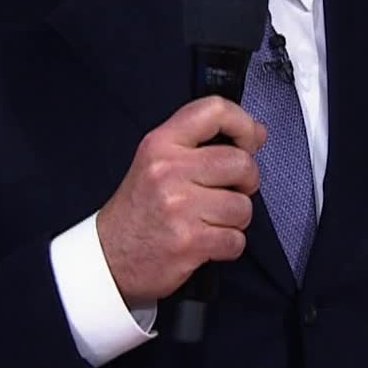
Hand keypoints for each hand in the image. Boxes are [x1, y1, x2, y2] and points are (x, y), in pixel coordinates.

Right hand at [97, 96, 264, 305]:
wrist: (109, 256)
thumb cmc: (139, 209)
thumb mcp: (158, 161)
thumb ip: (203, 143)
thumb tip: (257, 132)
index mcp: (160, 144)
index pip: (214, 110)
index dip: (243, 123)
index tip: (249, 140)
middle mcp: (168, 170)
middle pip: (241, 163)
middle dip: (246, 181)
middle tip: (230, 191)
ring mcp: (179, 206)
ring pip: (243, 206)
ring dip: (234, 219)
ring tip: (210, 220)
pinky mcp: (189, 241)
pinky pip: (236, 240)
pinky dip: (228, 245)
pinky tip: (206, 242)